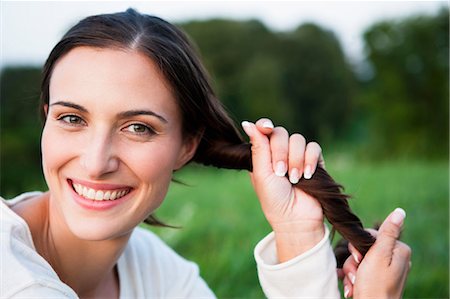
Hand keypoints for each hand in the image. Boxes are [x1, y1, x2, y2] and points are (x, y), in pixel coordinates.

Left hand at [241, 118, 324, 261]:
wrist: (295, 218)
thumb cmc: (274, 199)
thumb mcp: (261, 173)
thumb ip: (258, 147)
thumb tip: (247, 123)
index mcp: (263, 154)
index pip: (264, 130)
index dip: (265, 125)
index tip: (266, 128)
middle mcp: (280, 152)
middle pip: (281, 133)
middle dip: (280, 152)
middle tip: (280, 172)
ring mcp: (298, 156)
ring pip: (298, 139)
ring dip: (295, 159)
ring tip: (294, 179)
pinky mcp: (315, 162)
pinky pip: (314, 148)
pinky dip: (310, 159)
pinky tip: (306, 175)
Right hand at [341, 208, 410, 297]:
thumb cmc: (374, 286)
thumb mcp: (378, 255)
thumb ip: (387, 233)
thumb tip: (399, 212)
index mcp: (399, 250)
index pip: (371, 235)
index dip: (359, 245)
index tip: (359, 258)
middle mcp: (394, 259)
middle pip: (364, 248)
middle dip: (354, 261)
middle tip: (356, 273)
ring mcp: (385, 271)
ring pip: (359, 260)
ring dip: (352, 271)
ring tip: (354, 283)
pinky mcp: (376, 280)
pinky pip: (359, 271)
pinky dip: (353, 278)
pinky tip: (352, 287)